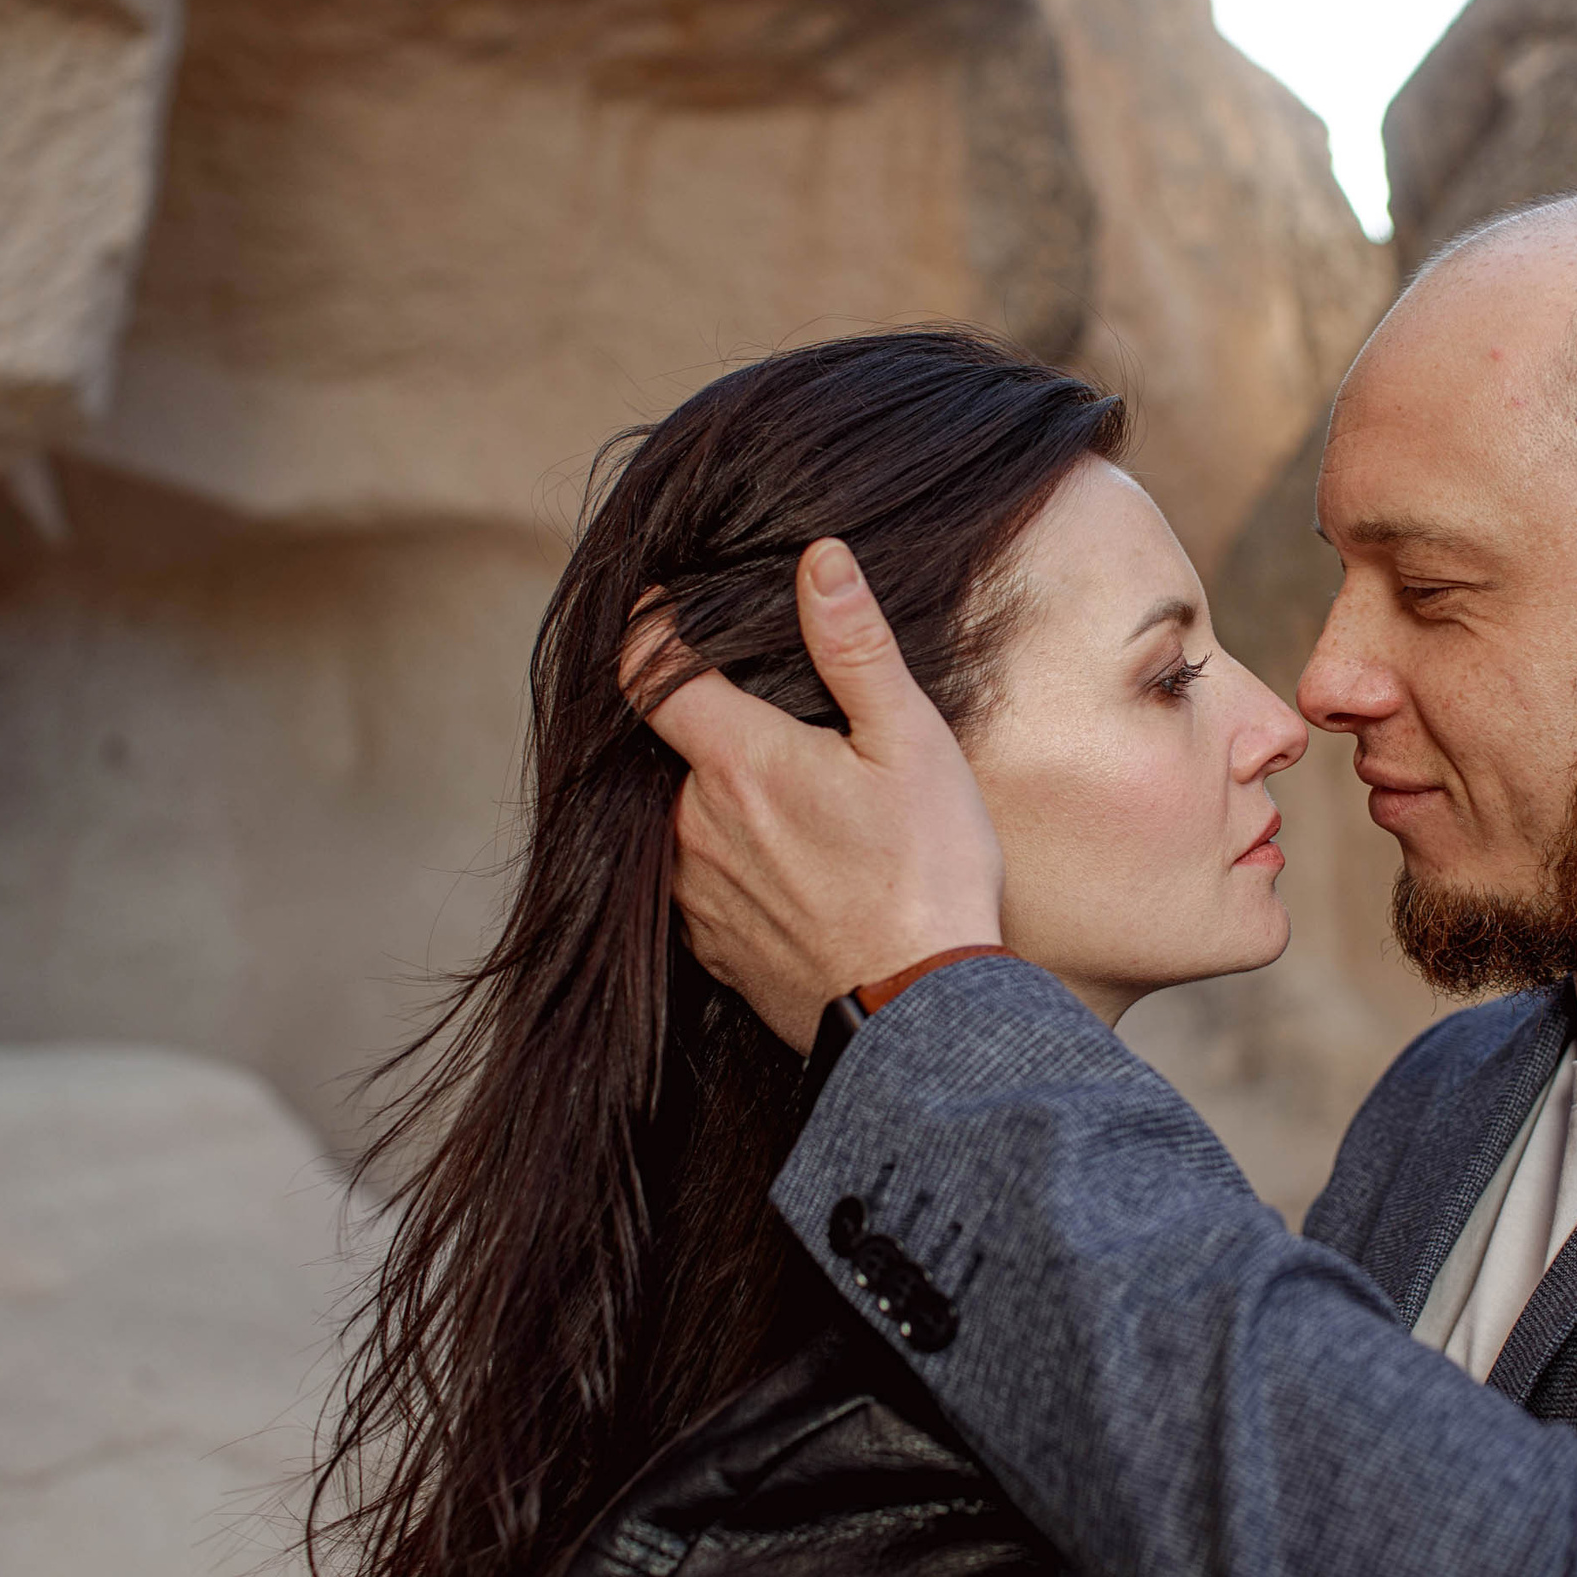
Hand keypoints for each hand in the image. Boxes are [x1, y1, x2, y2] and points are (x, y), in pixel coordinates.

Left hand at [643, 539, 1004, 1048]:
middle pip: (676, 748)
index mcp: (738, 761)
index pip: (649, 672)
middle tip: (782, 727)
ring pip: (687, 817)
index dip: (650, 632)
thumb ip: (855, 647)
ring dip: (725, 801)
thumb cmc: (926, 874)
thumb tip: (819, 560)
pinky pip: (700, 882)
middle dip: (716, 727)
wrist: (918, 1016)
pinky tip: (795, 873)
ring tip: (798, 809)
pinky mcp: (708, 947)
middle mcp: (695, 825)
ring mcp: (695, 892)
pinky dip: (732, 863)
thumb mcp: (910, 743)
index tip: (663, 608)